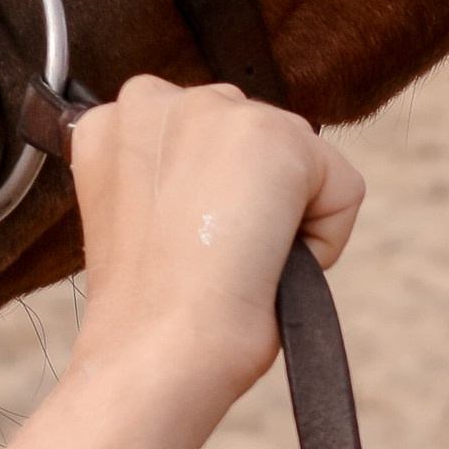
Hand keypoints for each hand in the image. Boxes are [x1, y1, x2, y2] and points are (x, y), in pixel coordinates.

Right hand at [66, 78, 364, 403]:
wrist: (157, 349)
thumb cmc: (147, 314)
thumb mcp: (140, 221)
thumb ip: (173, 178)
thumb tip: (239, 184)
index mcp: (107, 123)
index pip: (200, 142)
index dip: (202, 205)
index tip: (177, 248)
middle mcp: (152, 98)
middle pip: (251, 142)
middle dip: (246, 198)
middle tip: (207, 257)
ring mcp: (214, 109)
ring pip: (299, 162)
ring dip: (281, 215)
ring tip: (233, 259)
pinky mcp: (274, 135)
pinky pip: (342, 190)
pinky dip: (323, 241)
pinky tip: (266, 262)